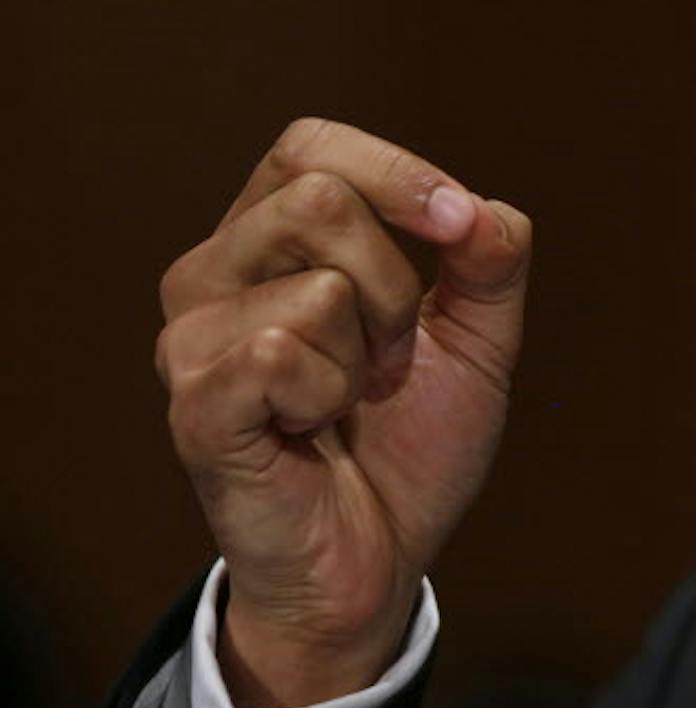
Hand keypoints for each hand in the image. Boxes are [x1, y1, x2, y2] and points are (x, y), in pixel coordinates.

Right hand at [155, 119, 532, 707]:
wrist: (379, 560)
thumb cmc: (408, 446)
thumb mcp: (479, 343)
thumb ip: (491, 265)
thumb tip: (484, 211)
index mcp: (270, 240)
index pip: (311, 147)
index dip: (397, 173)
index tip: (460, 228)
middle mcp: (213, 272)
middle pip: (321, 199)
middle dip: (397, 284)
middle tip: (392, 358)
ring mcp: (192, 337)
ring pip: (319, 284)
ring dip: (369, 356)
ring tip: (347, 404)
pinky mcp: (195, 400)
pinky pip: (283, 351)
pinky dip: (328, 398)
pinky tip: (309, 433)